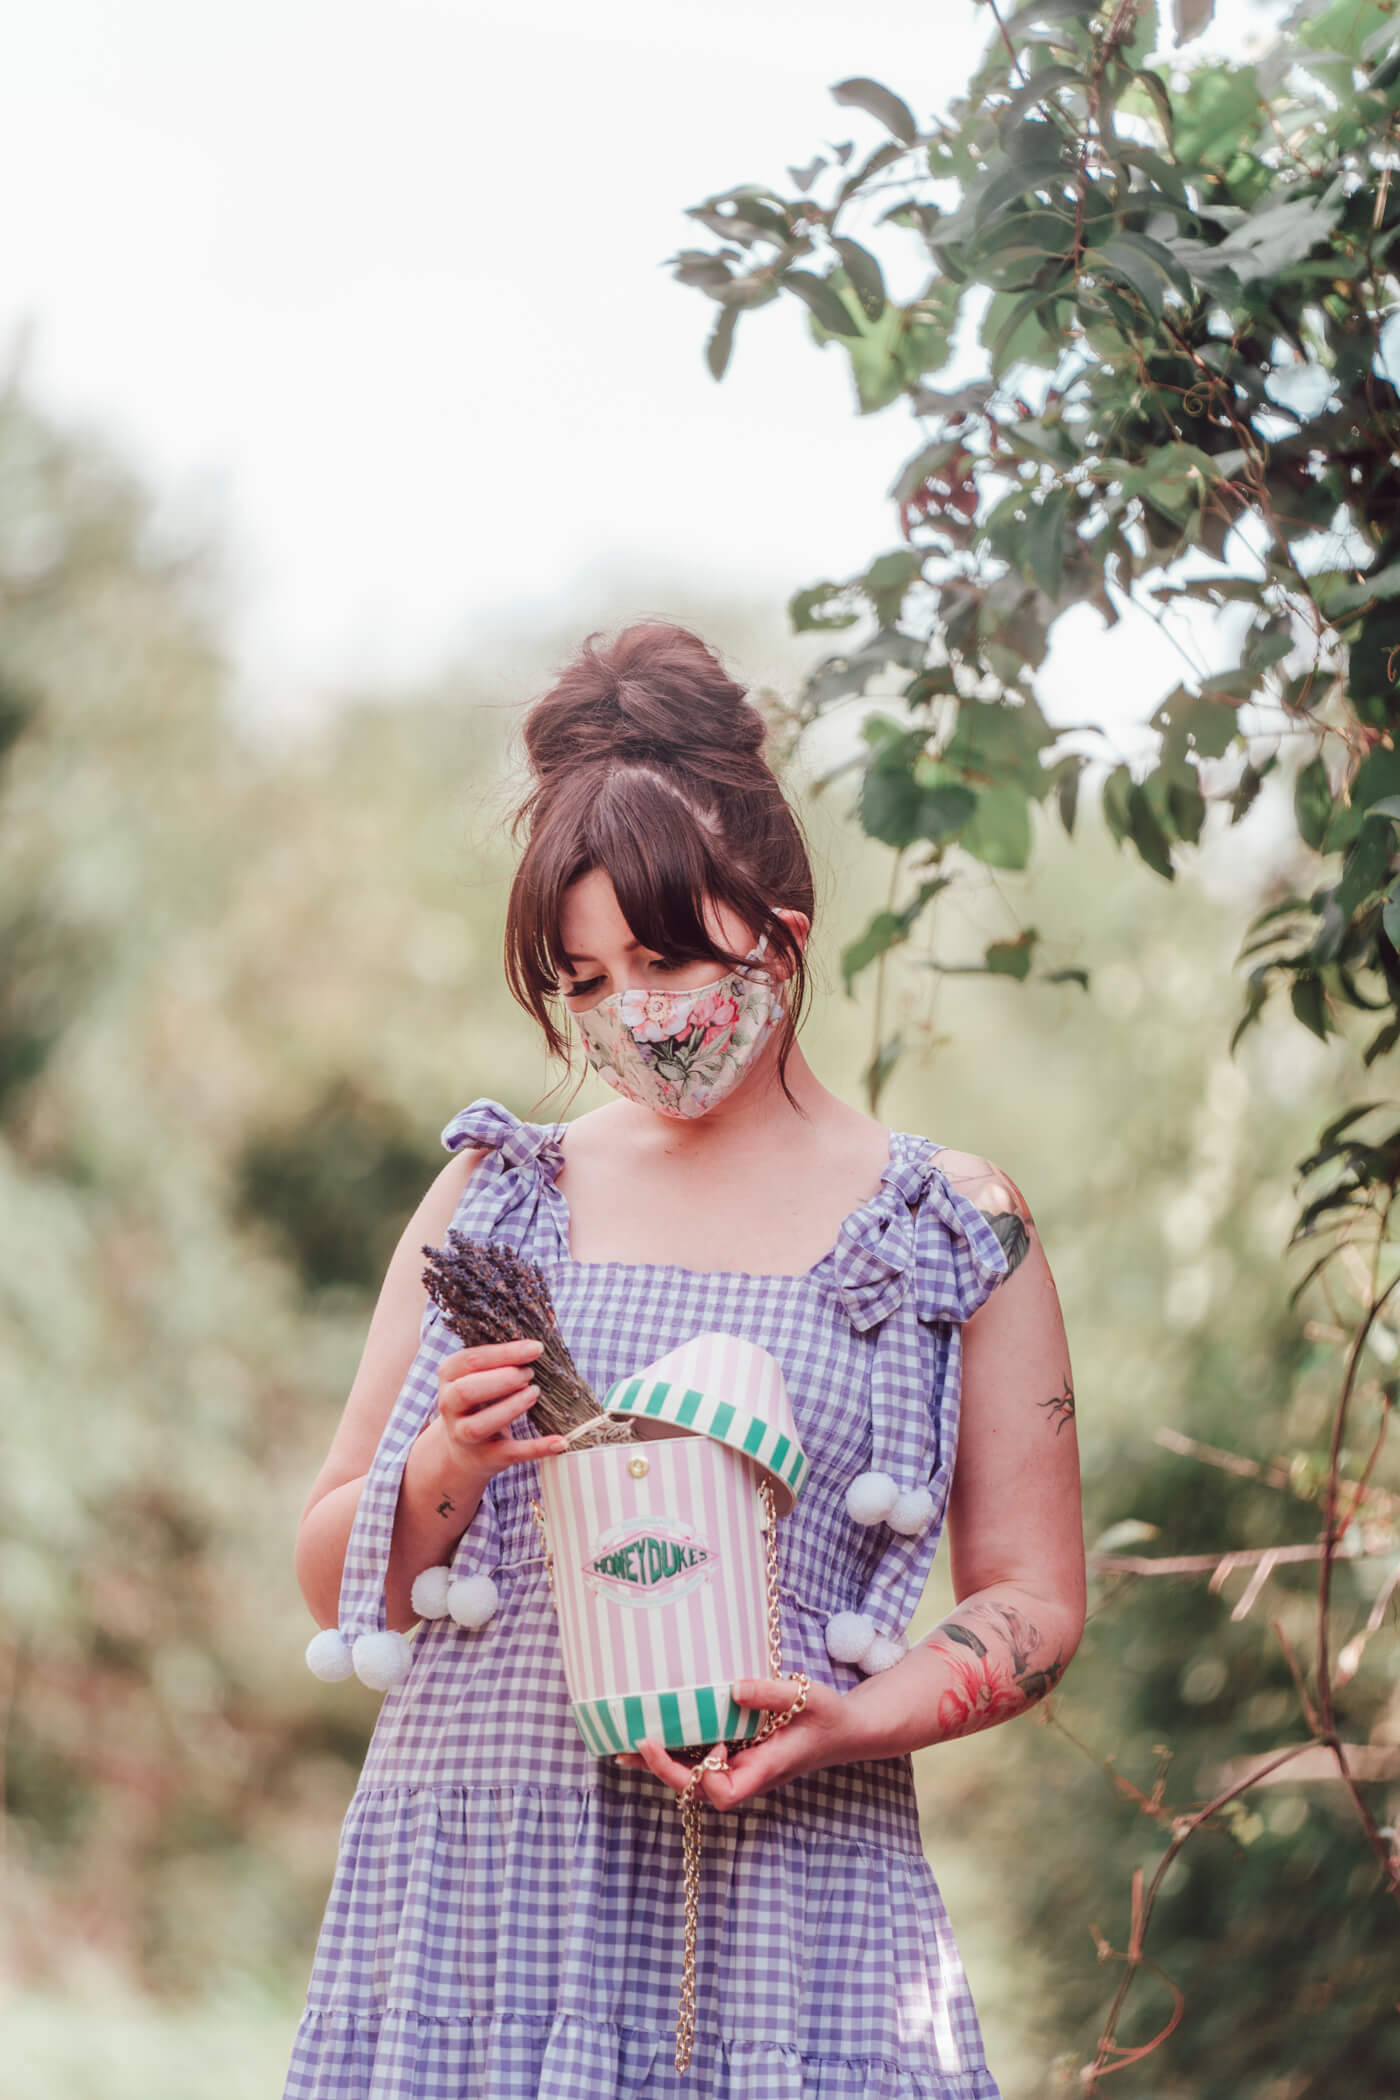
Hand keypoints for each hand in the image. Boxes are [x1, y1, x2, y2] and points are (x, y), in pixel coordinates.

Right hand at [435, 1337, 566, 1476]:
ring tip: (535, 1394)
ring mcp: (464, 1435)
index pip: (471, 1360)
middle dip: (503, 1379)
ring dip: (512, 1407)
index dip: (505, 1353)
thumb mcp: (482, 1373)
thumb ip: (505, 1353)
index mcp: (449, 1376)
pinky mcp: (485, 1458)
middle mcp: (449, 1405)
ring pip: (481, 1424)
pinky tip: (561, 1441)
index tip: (536, 1348)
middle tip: (530, 1374)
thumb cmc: (481, 1398)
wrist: (463, 1450)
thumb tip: (548, 1319)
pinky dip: (537, 1448)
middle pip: (468, 1391)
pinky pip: (510, 1453)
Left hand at [613, 1676, 853, 1808]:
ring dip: (662, 1761)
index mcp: (764, 1770)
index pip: (722, 1792)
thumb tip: (732, 1688)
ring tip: (623, 1744)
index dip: (697, 1775)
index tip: (686, 1745)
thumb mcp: (806, 1698)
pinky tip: (656, 1732)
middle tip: (630, 1745)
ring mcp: (741, 1767)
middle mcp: (747, 1775)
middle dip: (662, 1770)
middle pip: (698, 1788)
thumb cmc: (828, 1716)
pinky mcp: (738, 1755)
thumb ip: (770, 1694)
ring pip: (695, 1775)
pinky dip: (678, 1748)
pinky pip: (703, 1757)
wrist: (845, 1730)